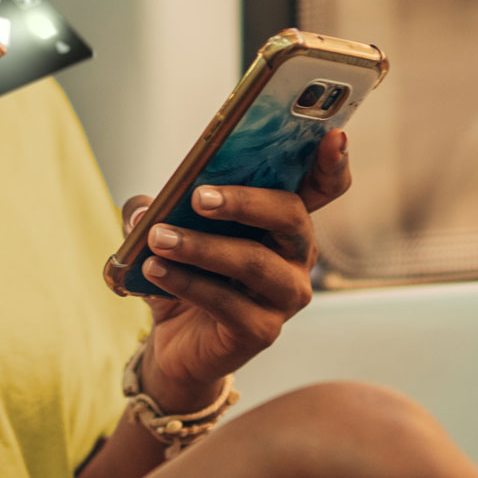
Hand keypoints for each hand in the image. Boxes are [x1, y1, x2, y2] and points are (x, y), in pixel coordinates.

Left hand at [119, 131, 351, 413]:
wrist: (175, 341)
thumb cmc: (184, 273)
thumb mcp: (165, 229)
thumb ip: (153, 209)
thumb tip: (143, 209)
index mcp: (281, 220)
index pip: (323, 187)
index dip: (333, 162)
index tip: (334, 136)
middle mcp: (295, 254)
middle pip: (290, 216)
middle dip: (245, 201)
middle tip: (199, 197)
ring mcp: (285, 295)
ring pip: (255, 262)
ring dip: (202, 247)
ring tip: (158, 237)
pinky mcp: (263, 331)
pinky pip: (228, 303)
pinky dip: (188, 283)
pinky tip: (155, 270)